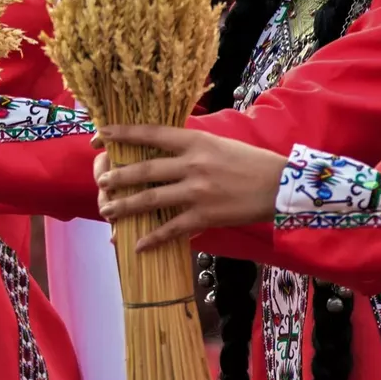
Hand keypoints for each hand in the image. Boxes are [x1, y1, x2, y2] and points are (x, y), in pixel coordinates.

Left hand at [94, 124, 284, 251]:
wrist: (281, 185)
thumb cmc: (249, 161)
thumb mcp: (217, 143)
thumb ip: (188, 145)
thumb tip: (158, 145)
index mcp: (195, 140)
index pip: (150, 134)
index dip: (122, 134)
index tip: (99, 135)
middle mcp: (192, 164)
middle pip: (145, 170)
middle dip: (118, 176)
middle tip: (101, 182)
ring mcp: (197, 192)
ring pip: (151, 199)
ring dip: (125, 206)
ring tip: (107, 210)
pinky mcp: (206, 216)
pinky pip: (172, 229)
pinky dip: (152, 238)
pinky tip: (136, 245)